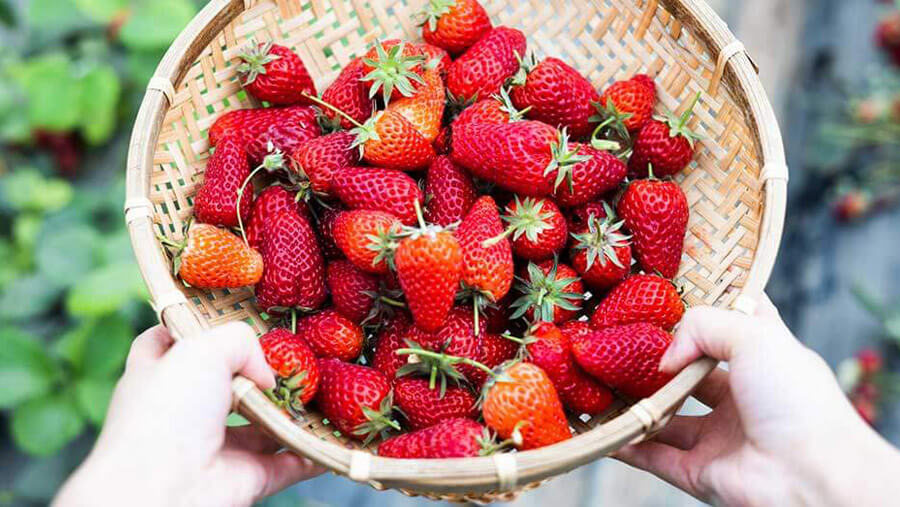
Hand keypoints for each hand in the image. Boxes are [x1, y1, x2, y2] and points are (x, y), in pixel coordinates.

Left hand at [55, 323, 322, 506]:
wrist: (163, 489)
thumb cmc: (167, 411)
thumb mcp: (200, 348)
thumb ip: (240, 341)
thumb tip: (266, 375)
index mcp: (159, 376)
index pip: (169, 344)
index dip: (194, 330)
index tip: (224, 317)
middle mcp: (186, 412)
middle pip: (227, 385)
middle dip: (258, 373)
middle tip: (294, 357)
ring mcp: (216, 448)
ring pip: (263, 425)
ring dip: (292, 413)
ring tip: (325, 391)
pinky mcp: (246, 478)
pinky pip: (289, 462)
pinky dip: (312, 451)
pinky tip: (334, 435)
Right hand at [616, 295, 899, 505]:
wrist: (813, 477)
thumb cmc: (798, 400)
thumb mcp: (755, 335)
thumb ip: (702, 326)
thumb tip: (665, 355)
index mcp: (763, 358)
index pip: (732, 323)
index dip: (704, 305)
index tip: (666, 290)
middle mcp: (740, 396)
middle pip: (688, 371)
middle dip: (656, 358)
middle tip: (618, 338)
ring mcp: (718, 435)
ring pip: (665, 415)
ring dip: (634, 401)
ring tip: (600, 379)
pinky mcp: (699, 471)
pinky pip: (652, 455)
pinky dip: (625, 443)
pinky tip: (600, 426)